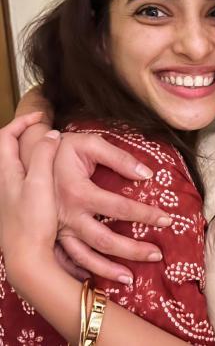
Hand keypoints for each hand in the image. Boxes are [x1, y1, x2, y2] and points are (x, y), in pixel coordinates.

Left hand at [0, 113, 60, 267]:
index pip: (5, 135)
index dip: (22, 122)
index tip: (41, 118)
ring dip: (29, 150)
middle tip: (43, 130)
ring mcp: (10, 194)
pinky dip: (34, 167)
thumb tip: (51, 135)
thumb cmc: (32, 220)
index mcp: (6, 172)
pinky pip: (23, 176)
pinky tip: (50, 175)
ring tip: (49, 148)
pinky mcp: (18, 205)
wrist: (27, 256)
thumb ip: (43, 156)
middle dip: (23, 133)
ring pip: (16, 162)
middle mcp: (4, 181)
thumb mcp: (39, 183)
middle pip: (7, 148)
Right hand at [52, 132, 171, 282]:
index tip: (166, 220)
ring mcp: (59, 228)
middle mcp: (69, 215)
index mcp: (79, 192)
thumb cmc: (64, 149)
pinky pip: (67, 259)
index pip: (120, 207)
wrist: (31, 157)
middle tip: (157, 254)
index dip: (145, 214)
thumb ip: (118, 157)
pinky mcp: (53, 234)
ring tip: (130, 279)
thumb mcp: (90, 143)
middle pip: (105, 240)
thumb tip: (147, 174)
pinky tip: (94, 280)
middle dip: (133, 250)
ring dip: (107, 270)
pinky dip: (80, 272)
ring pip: (85, 256)